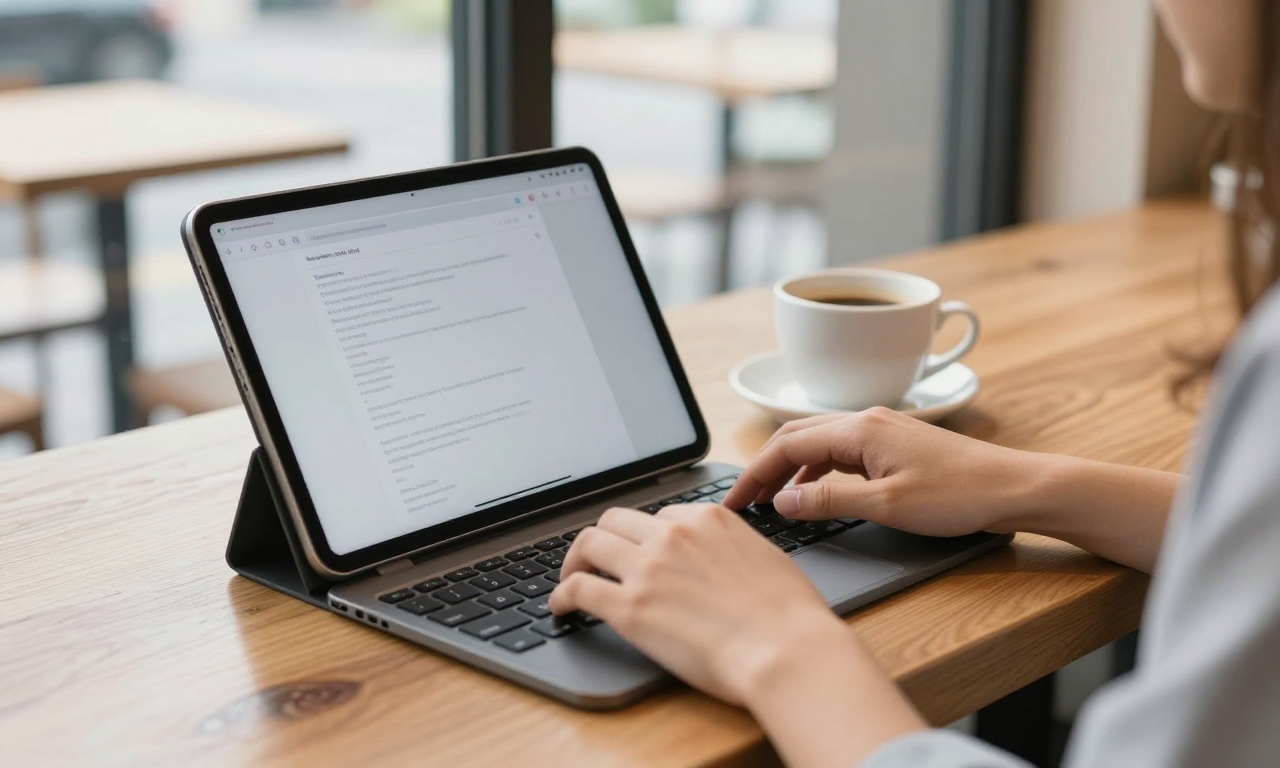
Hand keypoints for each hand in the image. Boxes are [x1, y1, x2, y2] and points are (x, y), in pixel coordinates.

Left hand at [548, 503, 846, 704]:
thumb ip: (733, 547)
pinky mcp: (630, 607)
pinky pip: (578, 588)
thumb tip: (721, 557)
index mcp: (708, 518)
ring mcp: (648, 568)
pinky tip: (560, 607)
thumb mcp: (765, 557)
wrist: (786, 650)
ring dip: (575, 561)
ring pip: (589, 544)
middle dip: (604, 540)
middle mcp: (673, 534)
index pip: (660, 515)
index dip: (647, 537)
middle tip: (597, 561)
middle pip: (616, 520)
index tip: (641, 553)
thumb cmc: (790, 616)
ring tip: (571, 578)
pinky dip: (561, 595)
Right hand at [723, 407, 1039, 536]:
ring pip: (816, 443)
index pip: (786, 446)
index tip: (734, 503)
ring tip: (770, 499)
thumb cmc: (960, 495)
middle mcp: (865, 420)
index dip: (754, 475)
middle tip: (742, 501)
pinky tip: (814, 493)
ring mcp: (880, 430)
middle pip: (795, 437)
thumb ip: (830, 502)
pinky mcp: (893, 445)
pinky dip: (815, 471)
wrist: (1015, 488)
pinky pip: (839, 451)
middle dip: (763, 468)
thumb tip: (783, 502)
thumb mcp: (887, 506)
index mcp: (858, 429)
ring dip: (788, 469)